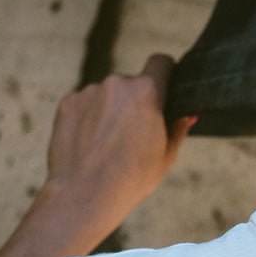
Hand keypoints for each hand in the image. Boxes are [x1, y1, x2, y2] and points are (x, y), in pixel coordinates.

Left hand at [44, 54, 195, 230]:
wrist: (84, 194)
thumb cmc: (131, 179)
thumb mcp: (166, 156)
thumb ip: (177, 128)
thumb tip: (187, 114)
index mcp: (147, 92)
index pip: (161, 62)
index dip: (165, 72)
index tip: (164, 85)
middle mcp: (117, 84)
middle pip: (131, 84)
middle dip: (134, 101)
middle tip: (132, 134)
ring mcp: (89, 92)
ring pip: (106, 95)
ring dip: (109, 110)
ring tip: (107, 144)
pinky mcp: (68, 103)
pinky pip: (84, 104)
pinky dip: (87, 118)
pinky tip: (89, 144)